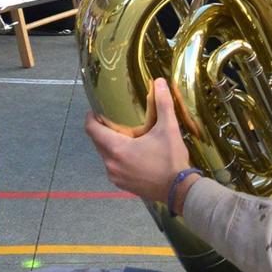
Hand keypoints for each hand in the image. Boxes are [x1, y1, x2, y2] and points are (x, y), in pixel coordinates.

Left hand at [85, 78, 191, 203]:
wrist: (179, 190)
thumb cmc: (171, 159)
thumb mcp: (168, 129)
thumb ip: (163, 104)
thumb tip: (159, 81)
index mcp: (116, 148)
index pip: (92, 129)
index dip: (91, 118)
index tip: (96, 111)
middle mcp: (110, 163)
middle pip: (97, 142)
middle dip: (102, 131)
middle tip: (113, 121)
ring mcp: (115, 176)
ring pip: (105, 155)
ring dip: (111, 146)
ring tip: (125, 138)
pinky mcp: (122, 185)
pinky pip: (113, 167)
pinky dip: (118, 159)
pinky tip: (132, 156)